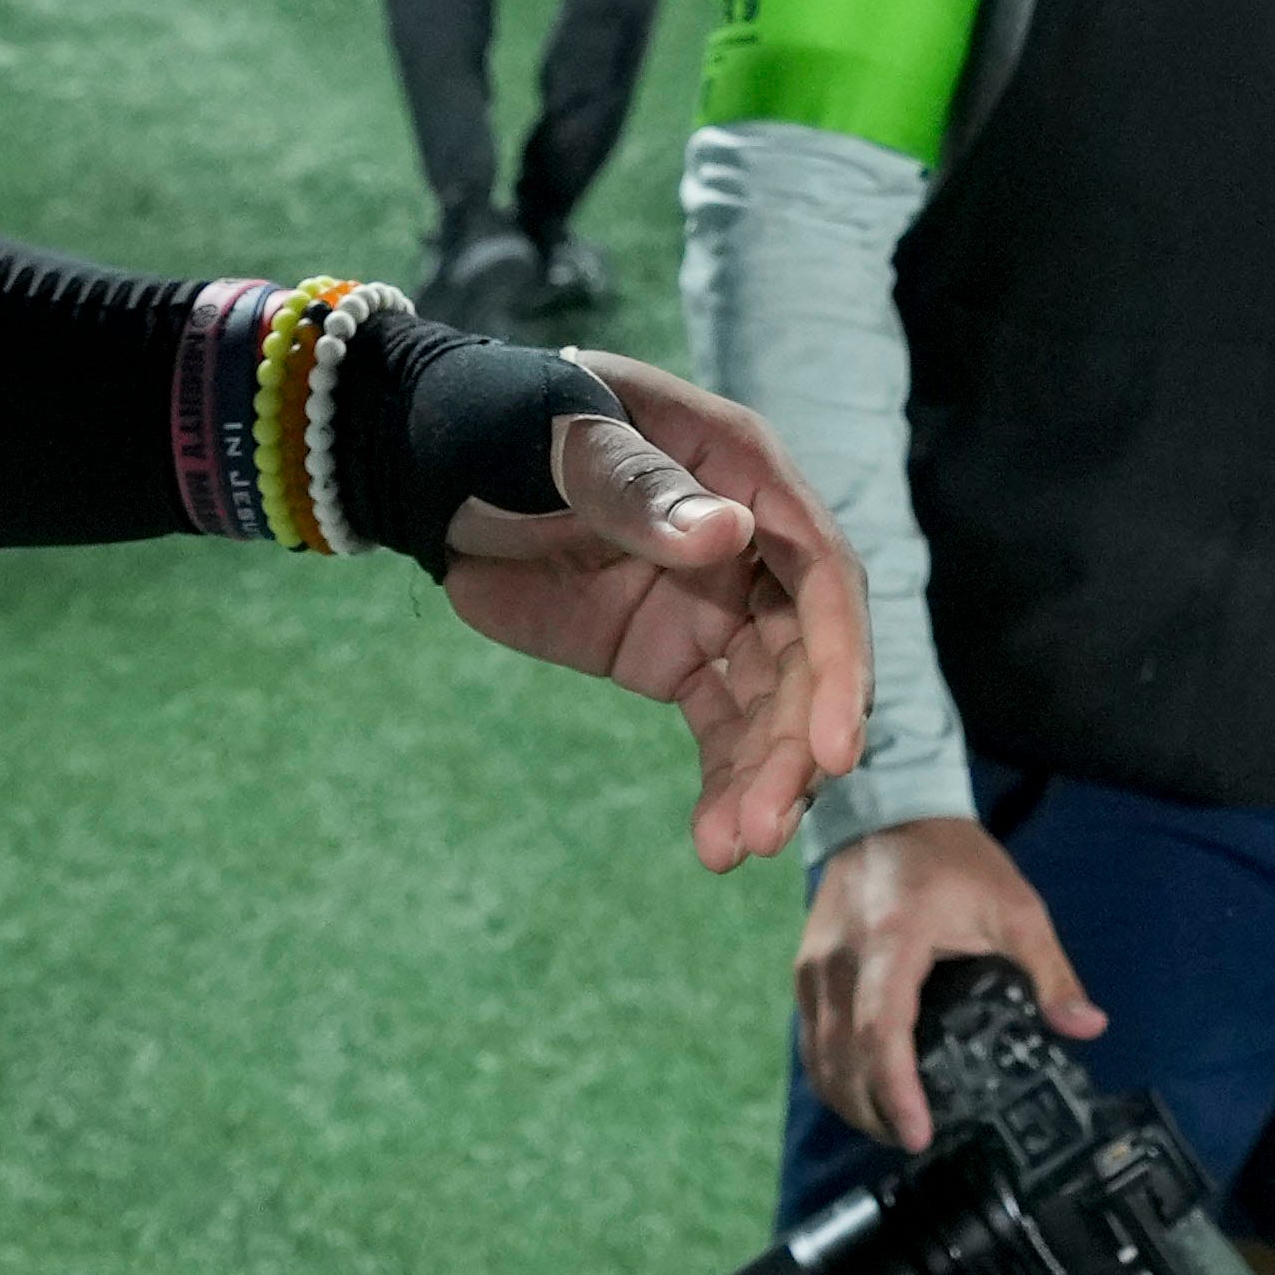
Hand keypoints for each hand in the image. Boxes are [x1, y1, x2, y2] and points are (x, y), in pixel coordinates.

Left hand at [424, 349, 867, 868]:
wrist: (436, 472)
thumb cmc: (504, 427)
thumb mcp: (562, 446)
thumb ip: (639, 490)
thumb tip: (729, 535)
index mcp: (744, 474)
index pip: (822, 575)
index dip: (837, 660)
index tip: (833, 749)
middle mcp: (751, 544)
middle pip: (807, 655)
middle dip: (796, 743)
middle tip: (764, 827)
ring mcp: (717, 606)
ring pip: (771, 703)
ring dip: (766, 777)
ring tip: (735, 848)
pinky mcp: (675, 656)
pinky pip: (721, 728)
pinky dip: (724, 783)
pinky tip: (713, 845)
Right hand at [796, 814, 1102, 1146]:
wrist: (890, 807)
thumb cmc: (955, 858)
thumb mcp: (1018, 909)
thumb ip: (1050, 973)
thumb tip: (1087, 1028)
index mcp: (893, 941)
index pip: (882, 1033)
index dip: (896, 1093)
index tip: (919, 1134)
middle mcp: (841, 958)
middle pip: (841, 1059)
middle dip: (873, 1113)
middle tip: (913, 1142)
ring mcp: (815, 964)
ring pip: (817, 1056)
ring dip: (848, 1101)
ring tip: (891, 1128)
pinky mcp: (806, 967)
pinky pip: (810, 1037)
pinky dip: (831, 1074)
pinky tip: (861, 1094)